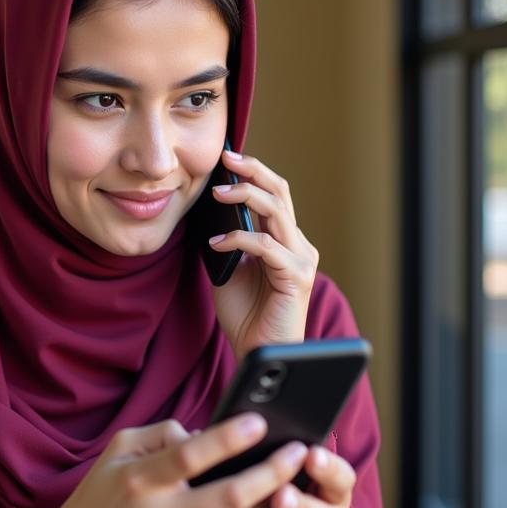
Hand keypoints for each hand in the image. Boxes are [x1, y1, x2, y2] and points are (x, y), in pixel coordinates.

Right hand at [26, 414, 308, 507]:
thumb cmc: (101, 495)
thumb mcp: (119, 449)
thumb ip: (163, 435)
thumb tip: (208, 435)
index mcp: (137, 479)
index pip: (190, 456)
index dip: (229, 438)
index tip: (260, 422)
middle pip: (230, 497)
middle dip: (272, 473)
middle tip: (299, 453)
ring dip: (271, 502)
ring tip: (295, 478)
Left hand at [208, 149, 319, 360]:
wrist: (258, 350)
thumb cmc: (246, 314)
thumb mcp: (229, 268)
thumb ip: (226, 242)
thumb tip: (206, 214)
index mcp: (283, 240)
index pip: (273, 194)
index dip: (253, 172)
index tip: (226, 157)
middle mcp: (297, 245)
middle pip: (280, 193)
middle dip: (253, 171)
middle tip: (226, 159)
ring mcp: (301, 259)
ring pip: (277, 212)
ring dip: (245, 197)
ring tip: (217, 194)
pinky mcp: (296, 277)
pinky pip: (267, 246)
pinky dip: (239, 240)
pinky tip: (216, 243)